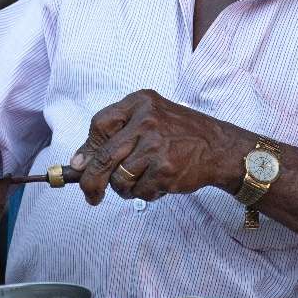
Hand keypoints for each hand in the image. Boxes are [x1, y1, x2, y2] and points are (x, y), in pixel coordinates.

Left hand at [69, 89, 251, 205]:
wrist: (220, 147)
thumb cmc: (179, 134)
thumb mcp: (149, 119)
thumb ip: (114, 135)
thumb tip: (77, 164)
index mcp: (140, 103)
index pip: (100, 124)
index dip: (87, 148)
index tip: (81, 165)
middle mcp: (147, 121)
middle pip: (103, 157)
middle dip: (91, 182)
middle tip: (90, 194)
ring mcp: (157, 146)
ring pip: (120, 179)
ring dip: (125, 188)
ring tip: (141, 180)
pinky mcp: (166, 169)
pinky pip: (139, 192)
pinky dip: (144, 193)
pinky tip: (158, 183)